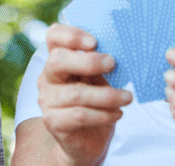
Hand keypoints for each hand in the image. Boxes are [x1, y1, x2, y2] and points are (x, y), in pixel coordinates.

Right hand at [37, 24, 132, 165]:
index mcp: (59, 59)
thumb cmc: (97, 102)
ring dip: (107, 94)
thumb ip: (104, 63)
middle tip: (113, 64)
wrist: (88, 140)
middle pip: (58, 60)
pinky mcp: (53, 122)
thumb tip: (124, 50)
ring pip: (76, 93)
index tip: (95, 42)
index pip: (54, 36)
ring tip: (127, 97)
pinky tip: (118, 113)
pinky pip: (80, 115)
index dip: (72, 35)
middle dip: (89, 61)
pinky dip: (103, 114)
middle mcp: (47, 77)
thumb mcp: (101, 78)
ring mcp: (47, 100)